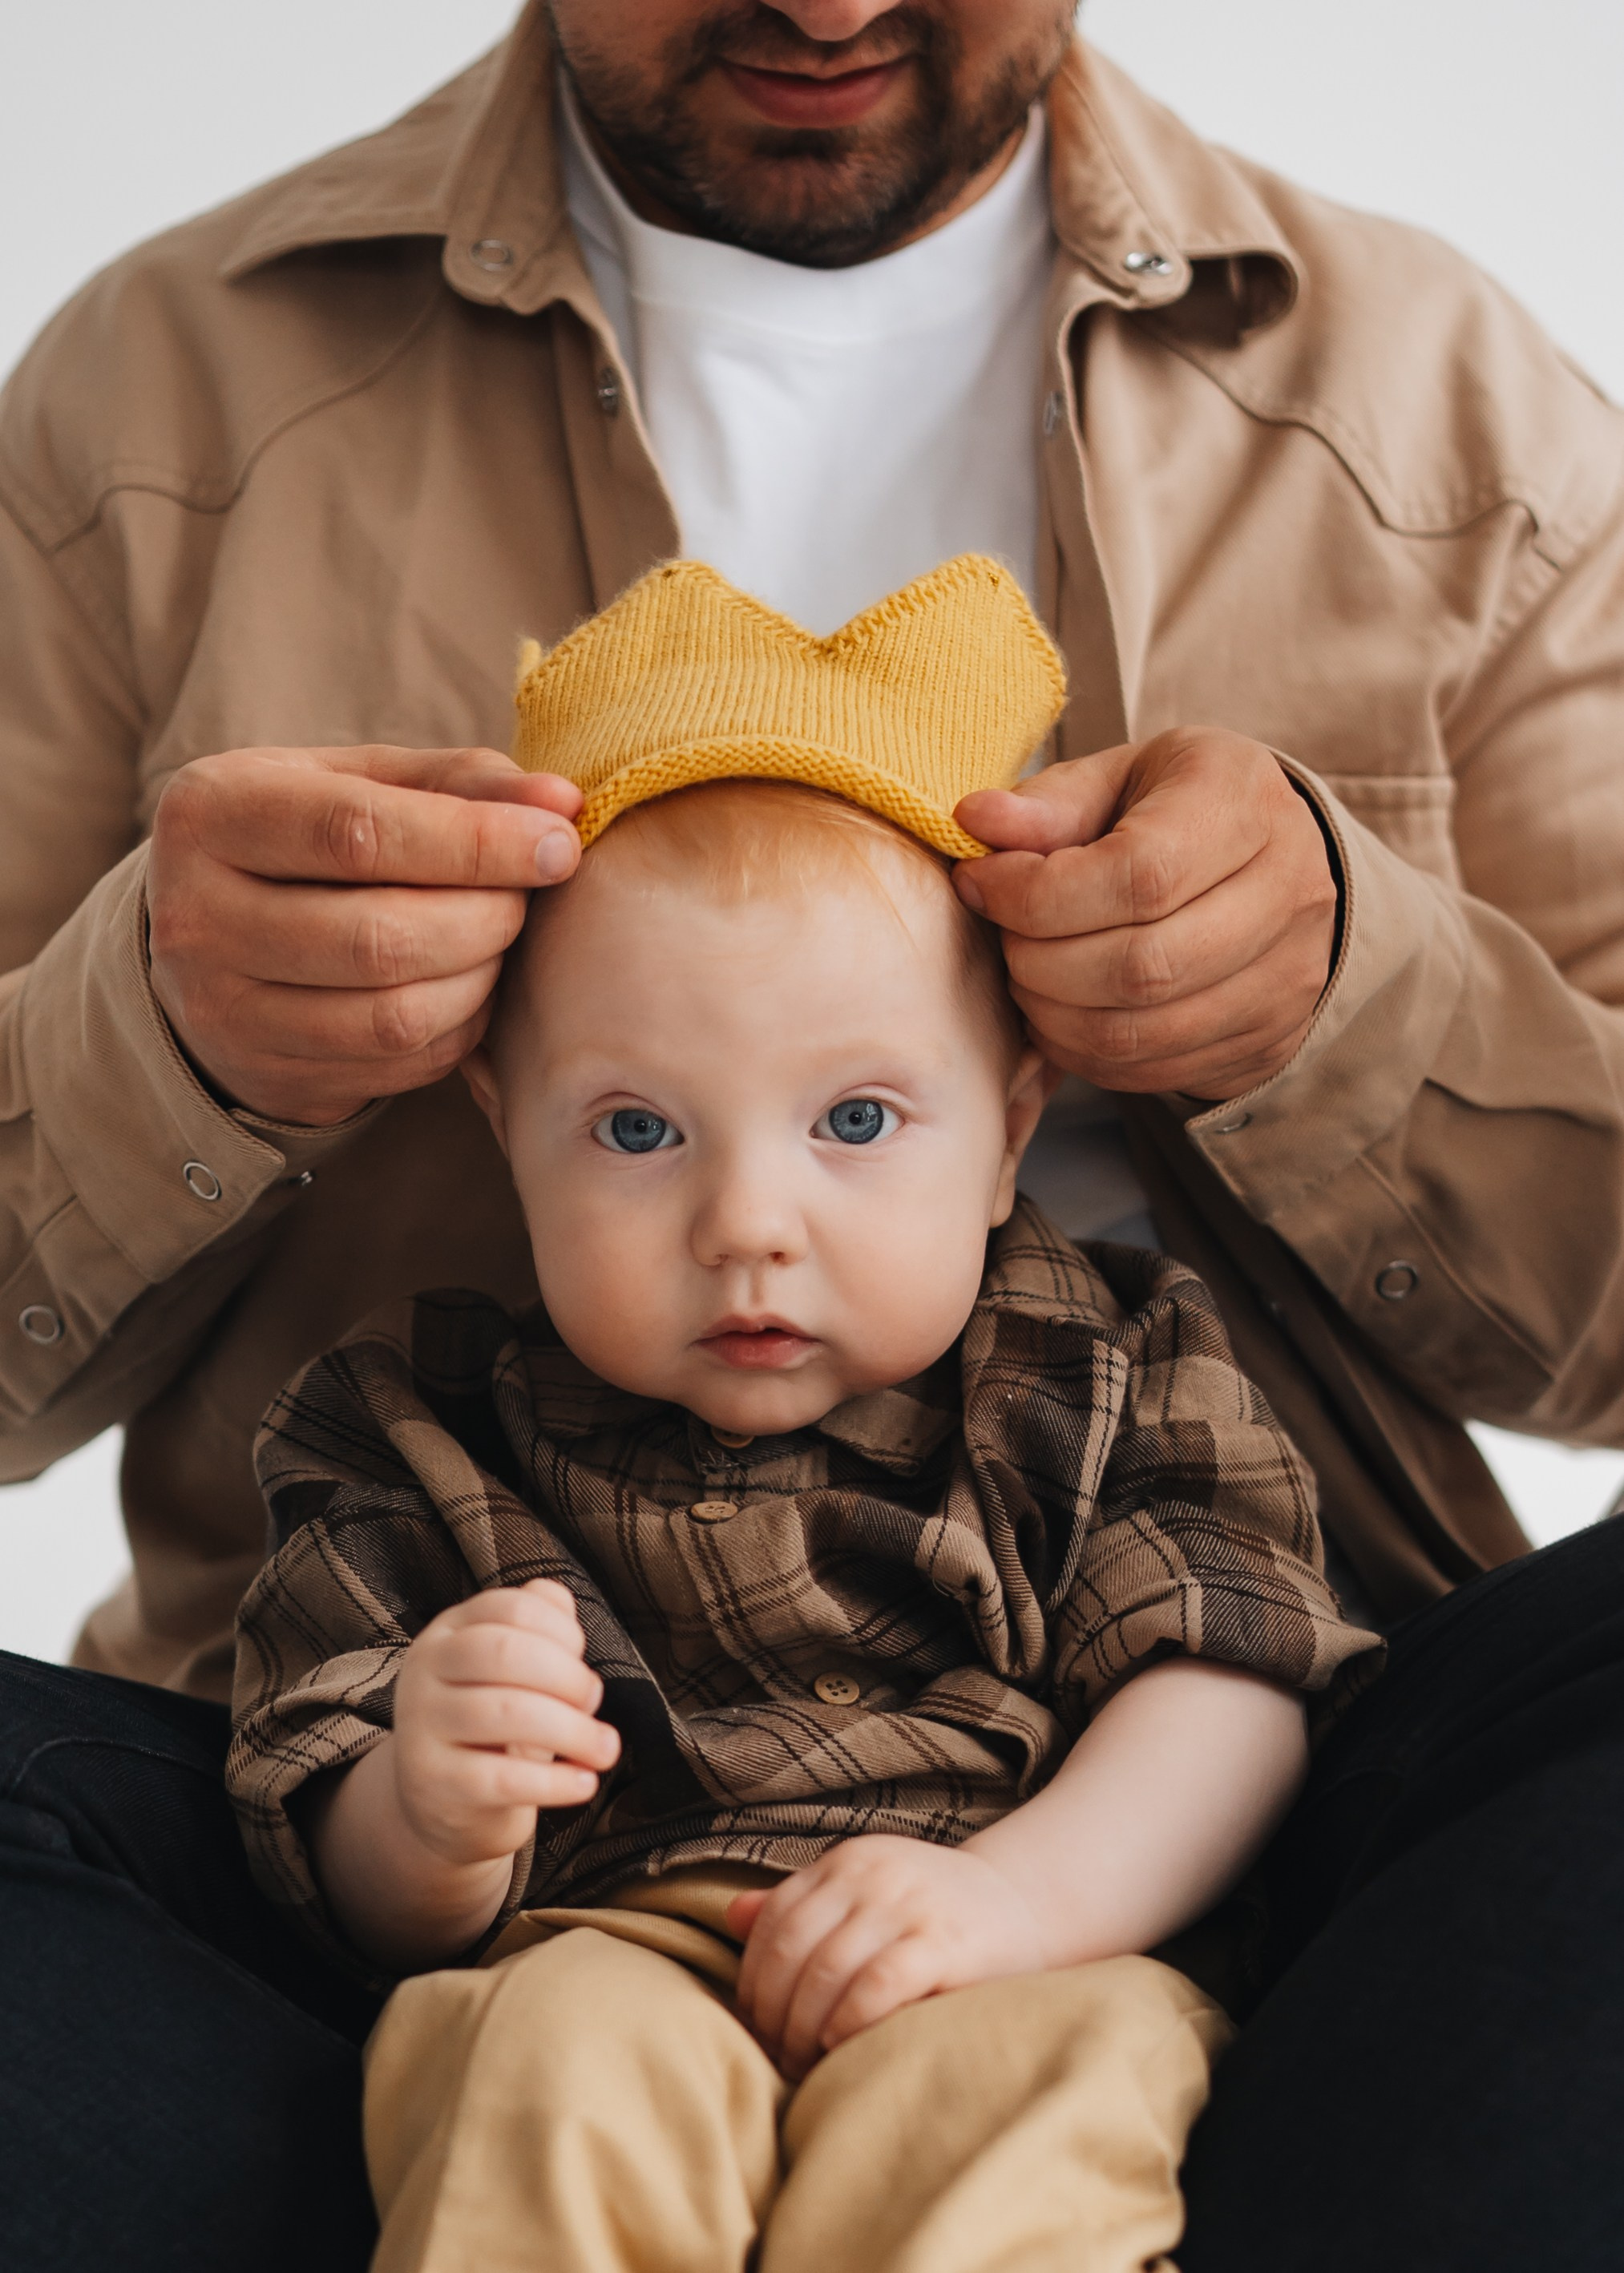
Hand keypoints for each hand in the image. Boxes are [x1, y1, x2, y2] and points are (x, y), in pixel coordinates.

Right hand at [148, 744, 583, 1125]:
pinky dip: (458, 1030)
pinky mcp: (266, 1074)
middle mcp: (196, 916)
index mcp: (213, 813)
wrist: (210, 937)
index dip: (477, 842)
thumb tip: (564, 800)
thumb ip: (459, 782)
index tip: (558, 844)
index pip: (359, 833)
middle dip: (487, 918)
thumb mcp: (359, 782)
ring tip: (497, 942)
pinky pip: (397, 1066)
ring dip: (479, 980)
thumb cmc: (305, 840)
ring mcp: (223, 1010)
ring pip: (393, 1016)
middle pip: (381, 936)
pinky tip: (466, 991)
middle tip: (526, 899)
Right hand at [389, 1579, 619, 1871]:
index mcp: (449, 1631)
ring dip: (572, 1730)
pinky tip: (584, 1783)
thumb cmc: (493, 1725)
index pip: (511, 1608)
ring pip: (505, 1712)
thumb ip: (540, 1629)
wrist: (442, 1802)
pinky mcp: (433, 1782)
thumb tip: (564, 1607)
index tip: (582, 1659)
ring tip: (605, 1748)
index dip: (561, 1630)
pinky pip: (502, 1778)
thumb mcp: (513, 1672)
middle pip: (504, 1653)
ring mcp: (422, 1726)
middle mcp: (425, 1670)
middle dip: (567, 1676)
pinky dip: (554, 1782)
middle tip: (594, 1702)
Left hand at [728, 1835, 1047, 2080]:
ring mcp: (908, 1904)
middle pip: (793, 1950)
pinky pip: (879, 1982)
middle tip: (774, 2057)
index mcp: (847, 1861)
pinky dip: (850, 2017)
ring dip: (804, 2027)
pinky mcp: (943, 1941)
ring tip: (803, 2063)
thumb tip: (732, 1916)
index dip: (753, 1980)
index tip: (752, 2028)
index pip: (774, 1920)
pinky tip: (841, 2043)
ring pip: (827, 1969)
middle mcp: (872, 1873)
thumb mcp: (866, 1893)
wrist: (1024, 1905)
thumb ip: (804, 1905)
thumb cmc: (932, 1912)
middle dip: (773, 2013)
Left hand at [954, 729, 1337, 1099]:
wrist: (1277, 862)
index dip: (1039, 895)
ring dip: (1053, 1014)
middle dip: (1040, 960)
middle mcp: (1286, 894)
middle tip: (1005, 937)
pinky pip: (1153, 1071)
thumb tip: (974, 821)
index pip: (1140, 876)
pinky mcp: (1265, 1041)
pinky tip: (1061, 1013)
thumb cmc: (1179, 808)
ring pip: (1141, 1031)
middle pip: (1141, 965)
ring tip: (1027, 974)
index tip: (981, 883)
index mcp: (1245, 805)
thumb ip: (1050, 803)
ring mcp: (1286, 979)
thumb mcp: (1120, 777)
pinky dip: (1084, 1051)